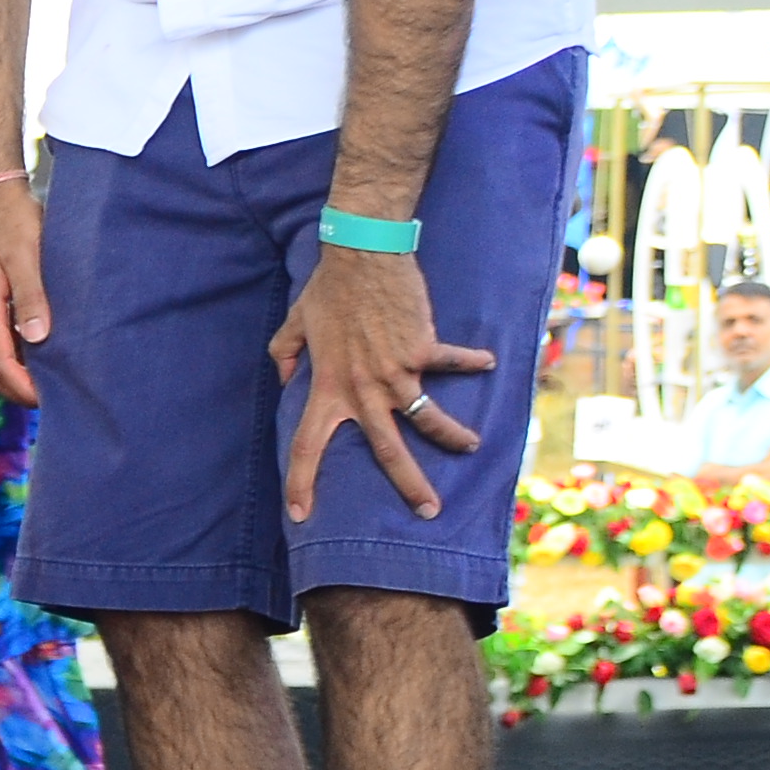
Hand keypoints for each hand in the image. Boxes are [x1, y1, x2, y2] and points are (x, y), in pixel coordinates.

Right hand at [0, 178, 49, 407]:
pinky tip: (41, 361)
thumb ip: (32, 297)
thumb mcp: (28, 256)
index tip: (51, 399)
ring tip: (50, 387)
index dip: (23, 387)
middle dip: (18, 392)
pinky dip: (15, 363)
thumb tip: (38, 338)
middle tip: (55, 402)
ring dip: (15, 380)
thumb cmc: (17, 224)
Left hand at [268, 241, 498, 521]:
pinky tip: (486, 364)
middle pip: (386, 450)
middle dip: (409, 486)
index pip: (306, 445)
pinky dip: (470, 362)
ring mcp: (395, 371)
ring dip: (452, 436)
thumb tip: (283, 376)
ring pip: (428, 419)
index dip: (301, 482)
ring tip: (469, 446)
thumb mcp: (295, 323)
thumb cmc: (328, 290)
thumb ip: (284, 352)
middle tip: (429, 512)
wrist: (362, 255)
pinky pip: (452, 362)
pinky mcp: (422, 348)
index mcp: (328, 388)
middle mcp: (362, 389)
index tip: (301, 514)